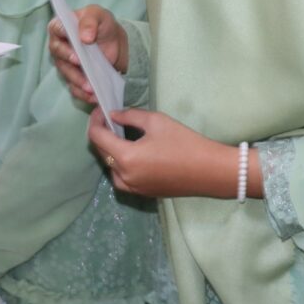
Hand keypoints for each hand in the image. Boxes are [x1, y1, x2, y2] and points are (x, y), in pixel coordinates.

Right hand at [48, 5, 127, 102]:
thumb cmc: (101, 24)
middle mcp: (59, 45)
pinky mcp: (73, 77)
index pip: (57, 29)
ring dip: (77, 81)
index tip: (75, 48)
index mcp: (61, 26)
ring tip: (90, 87)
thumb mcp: (99, 15)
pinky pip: (74, 87)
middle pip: (58, 54)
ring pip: (66, 73)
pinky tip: (93, 96)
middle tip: (81, 64)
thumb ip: (90, 21)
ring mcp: (64, 63)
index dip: (63, 36)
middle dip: (69, 61)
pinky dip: (82, 93)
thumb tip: (84, 37)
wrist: (114, 42)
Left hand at [87, 107, 262, 200]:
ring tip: (118, 134)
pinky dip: (119, 164)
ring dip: (108, 150)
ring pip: (109, 167)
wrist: (209, 171)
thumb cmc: (184, 142)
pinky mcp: (143, 193)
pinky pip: (121, 178)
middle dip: (100, 133)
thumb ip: (130, 116)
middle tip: (109, 118)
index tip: (101, 109)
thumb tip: (113, 116)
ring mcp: (133, 189)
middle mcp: (124, 177)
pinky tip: (130, 152)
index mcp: (126, 157)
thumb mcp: (156, 121)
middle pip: (101, 152)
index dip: (94, 120)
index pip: (96, 137)